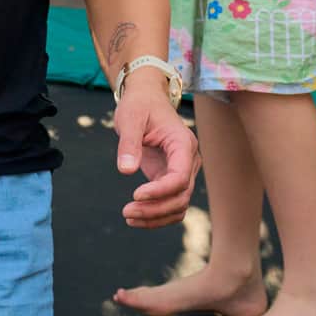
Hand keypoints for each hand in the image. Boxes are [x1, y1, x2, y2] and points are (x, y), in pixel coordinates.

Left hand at [113, 68, 199, 227]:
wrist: (146, 98)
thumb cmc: (139, 105)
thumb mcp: (130, 118)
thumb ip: (129, 143)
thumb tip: (126, 171)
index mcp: (183, 144)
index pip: (180, 177)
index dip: (160, 191)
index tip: (135, 195)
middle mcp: (189, 160)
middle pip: (181, 196)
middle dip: (155, 209)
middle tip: (126, 211)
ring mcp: (183, 171)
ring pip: (179, 205)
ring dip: (156, 216)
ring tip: (129, 217)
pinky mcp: (172, 178)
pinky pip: (171, 203)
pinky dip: (157, 214)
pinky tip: (136, 217)